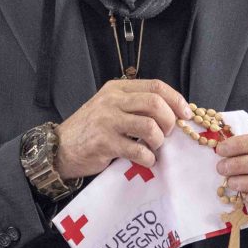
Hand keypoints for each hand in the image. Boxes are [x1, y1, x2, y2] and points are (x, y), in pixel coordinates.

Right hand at [55, 79, 190, 179]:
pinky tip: (145, 160)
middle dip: (169, 121)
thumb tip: (173, 112)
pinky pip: (138, 151)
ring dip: (158, 141)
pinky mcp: (105, 143)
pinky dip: (148, 159)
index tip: (186, 114)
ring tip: (153, 147)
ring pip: (149, 127)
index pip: (155, 86)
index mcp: (117, 88)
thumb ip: (135, 105)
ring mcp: (107, 121)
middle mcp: (112, 101)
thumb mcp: (111, 107)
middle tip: (167, 134)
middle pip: (155, 103)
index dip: (176, 100)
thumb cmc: (92, 129)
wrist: (61, 147)